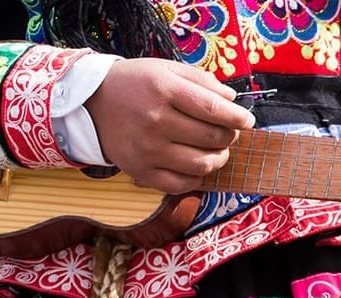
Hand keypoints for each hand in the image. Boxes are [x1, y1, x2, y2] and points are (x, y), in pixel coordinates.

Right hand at [85, 58, 255, 193]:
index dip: (237, 118)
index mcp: (163, 90)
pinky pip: (183, 184)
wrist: (92, 103)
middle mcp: (155, 120)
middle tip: (229, 132)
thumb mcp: (166, 69)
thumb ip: (202, 81)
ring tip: (217, 150)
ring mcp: (147, 149)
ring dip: (219, 159)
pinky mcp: (141, 172)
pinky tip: (197, 165)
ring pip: (202, 164)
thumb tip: (233, 101)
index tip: (247, 121)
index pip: (213, 109)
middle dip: (229, 136)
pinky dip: (197, 177)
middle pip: (211, 138)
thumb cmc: (137, 85)